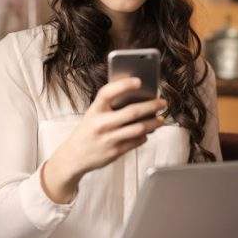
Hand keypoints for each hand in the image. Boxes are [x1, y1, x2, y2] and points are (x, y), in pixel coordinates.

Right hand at [41, 77, 166, 202]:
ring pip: (139, 128)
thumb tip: (137, 97)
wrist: (74, 156)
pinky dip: (145, 135)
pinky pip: (136, 141)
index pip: (108, 93)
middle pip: (132, 112)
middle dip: (151, 106)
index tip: (139, 81)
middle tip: (162, 102)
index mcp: (94, 110)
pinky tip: (148, 132)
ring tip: (161, 119)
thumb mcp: (93, 114)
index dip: (124, 85)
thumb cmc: (88, 131)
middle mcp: (101, 124)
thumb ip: (110, 106)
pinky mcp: (115, 152)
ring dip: (153, 123)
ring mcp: (108, 139)